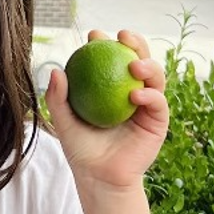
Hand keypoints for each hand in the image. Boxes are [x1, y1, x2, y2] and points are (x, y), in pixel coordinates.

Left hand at [45, 29, 169, 188]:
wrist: (100, 177)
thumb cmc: (81, 150)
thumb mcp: (64, 122)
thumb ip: (58, 98)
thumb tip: (55, 70)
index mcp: (109, 86)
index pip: (110, 58)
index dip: (105, 42)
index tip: (94, 35)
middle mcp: (130, 90)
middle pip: (138, 58)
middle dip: (135, 42)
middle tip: (123, 36)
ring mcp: (146, 104)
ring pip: (154, 75)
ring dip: (148, 64)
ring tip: (134, 65)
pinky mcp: (158, 120)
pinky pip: (158, 102)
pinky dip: (150, 95)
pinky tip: (136, 95)